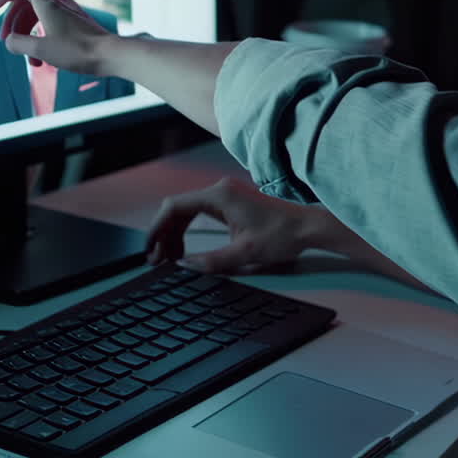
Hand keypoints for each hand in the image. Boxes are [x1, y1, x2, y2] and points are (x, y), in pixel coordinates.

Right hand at [0, 0, 111, 72]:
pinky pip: (51, 26)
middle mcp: (57, 4)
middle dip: (12, 20)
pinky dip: (42, 40)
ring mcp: (68, 13)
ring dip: (28, 36)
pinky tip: (43, 61)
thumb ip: (19, 43)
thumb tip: (9, 41)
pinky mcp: (76, 24)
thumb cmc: (78, 51)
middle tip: (2, 38)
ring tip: (31, 62)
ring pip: (39, 17)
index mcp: (47, 4)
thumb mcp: (42, 49)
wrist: (111, 55)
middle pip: (27, 1)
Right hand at [145, 178, 314, 272]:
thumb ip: (210, 261)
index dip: (157, 228)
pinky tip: (185, 250)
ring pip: (187, 211)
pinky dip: (188, 230)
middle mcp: (220, 189)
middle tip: (156, 260)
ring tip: (169, 260)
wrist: (308, 227)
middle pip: (178, 208)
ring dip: (174, 234)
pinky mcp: (231, 202)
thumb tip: (183, 267)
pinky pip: (200, 213)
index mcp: (219, 195)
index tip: (149, 249)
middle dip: (163, 234)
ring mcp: (226, 194)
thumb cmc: (281, 235)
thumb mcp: (244, 254)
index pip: (175, 207)